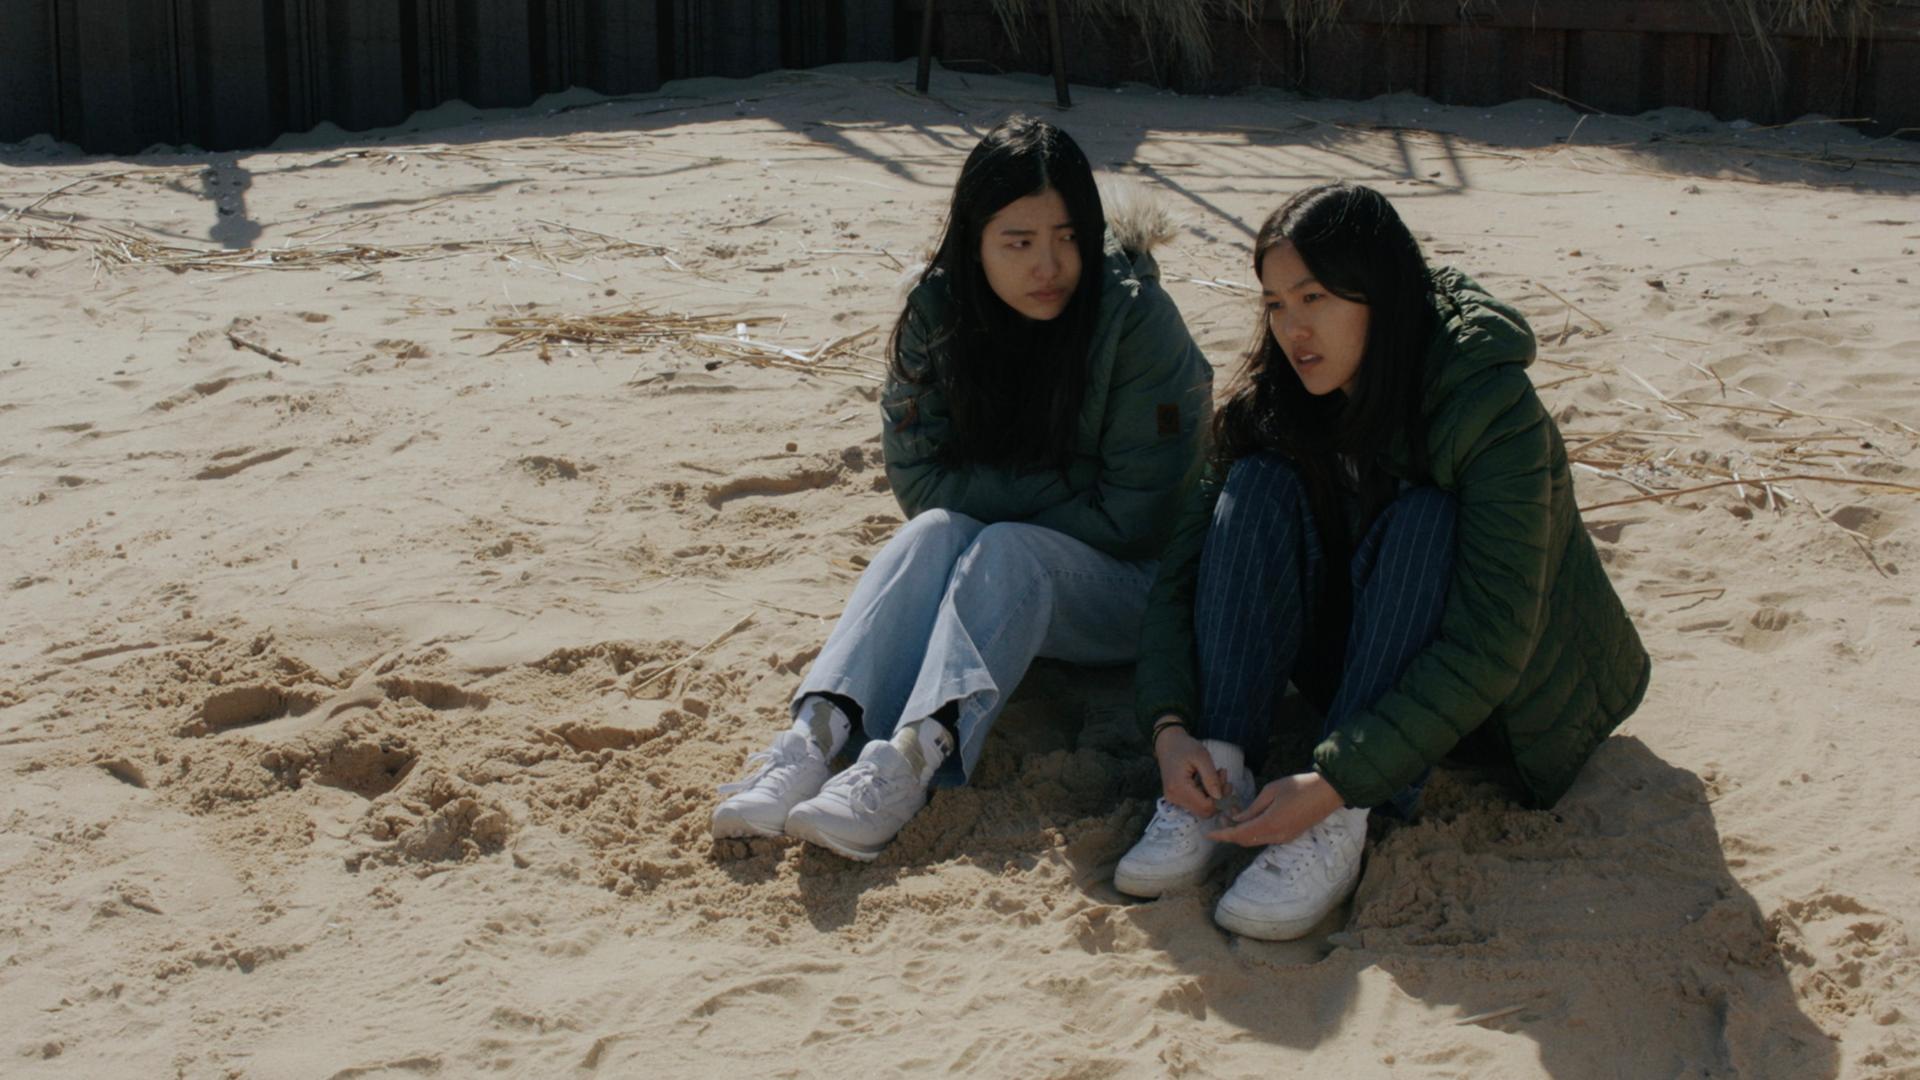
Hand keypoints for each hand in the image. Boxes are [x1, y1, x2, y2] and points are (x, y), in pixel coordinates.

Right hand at [1153, 721, 1227, 816]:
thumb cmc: (1185, 747)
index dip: (1221, 798)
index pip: (1206, 807)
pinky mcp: (1175, 798)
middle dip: (1218, 798)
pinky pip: (1195, 804)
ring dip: (1213, 796)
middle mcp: (1174, 797)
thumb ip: (1211, 778)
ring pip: (1201, 809)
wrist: (1168, 743)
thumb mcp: (1202, 757)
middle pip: (1204, 811)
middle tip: (1223, 777)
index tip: (1226, 779)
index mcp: (1179, 787)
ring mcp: (1173, 799)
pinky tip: (1208, 780)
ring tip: (1217, 775)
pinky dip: (1206, 795)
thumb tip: (1219, 797)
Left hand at [1208, 771, 1346, 847]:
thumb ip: (1253, 808)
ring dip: (1242, 832)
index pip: (1239, 835)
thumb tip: (1239, 819)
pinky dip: (1254, 831)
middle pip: (1245, 841)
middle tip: (1221, 817)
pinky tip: (1250, 818)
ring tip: (1234, 814)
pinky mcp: (1290, 835)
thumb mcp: (1271, 791)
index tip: (1208, 835)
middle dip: (1230, 833)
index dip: (1222, 835)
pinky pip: (1266, 837)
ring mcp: (1284, 838)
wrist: (1328, 792)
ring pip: (1255, 840)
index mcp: (1269, 824)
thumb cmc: (1299, 786)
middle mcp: (1276, 836)